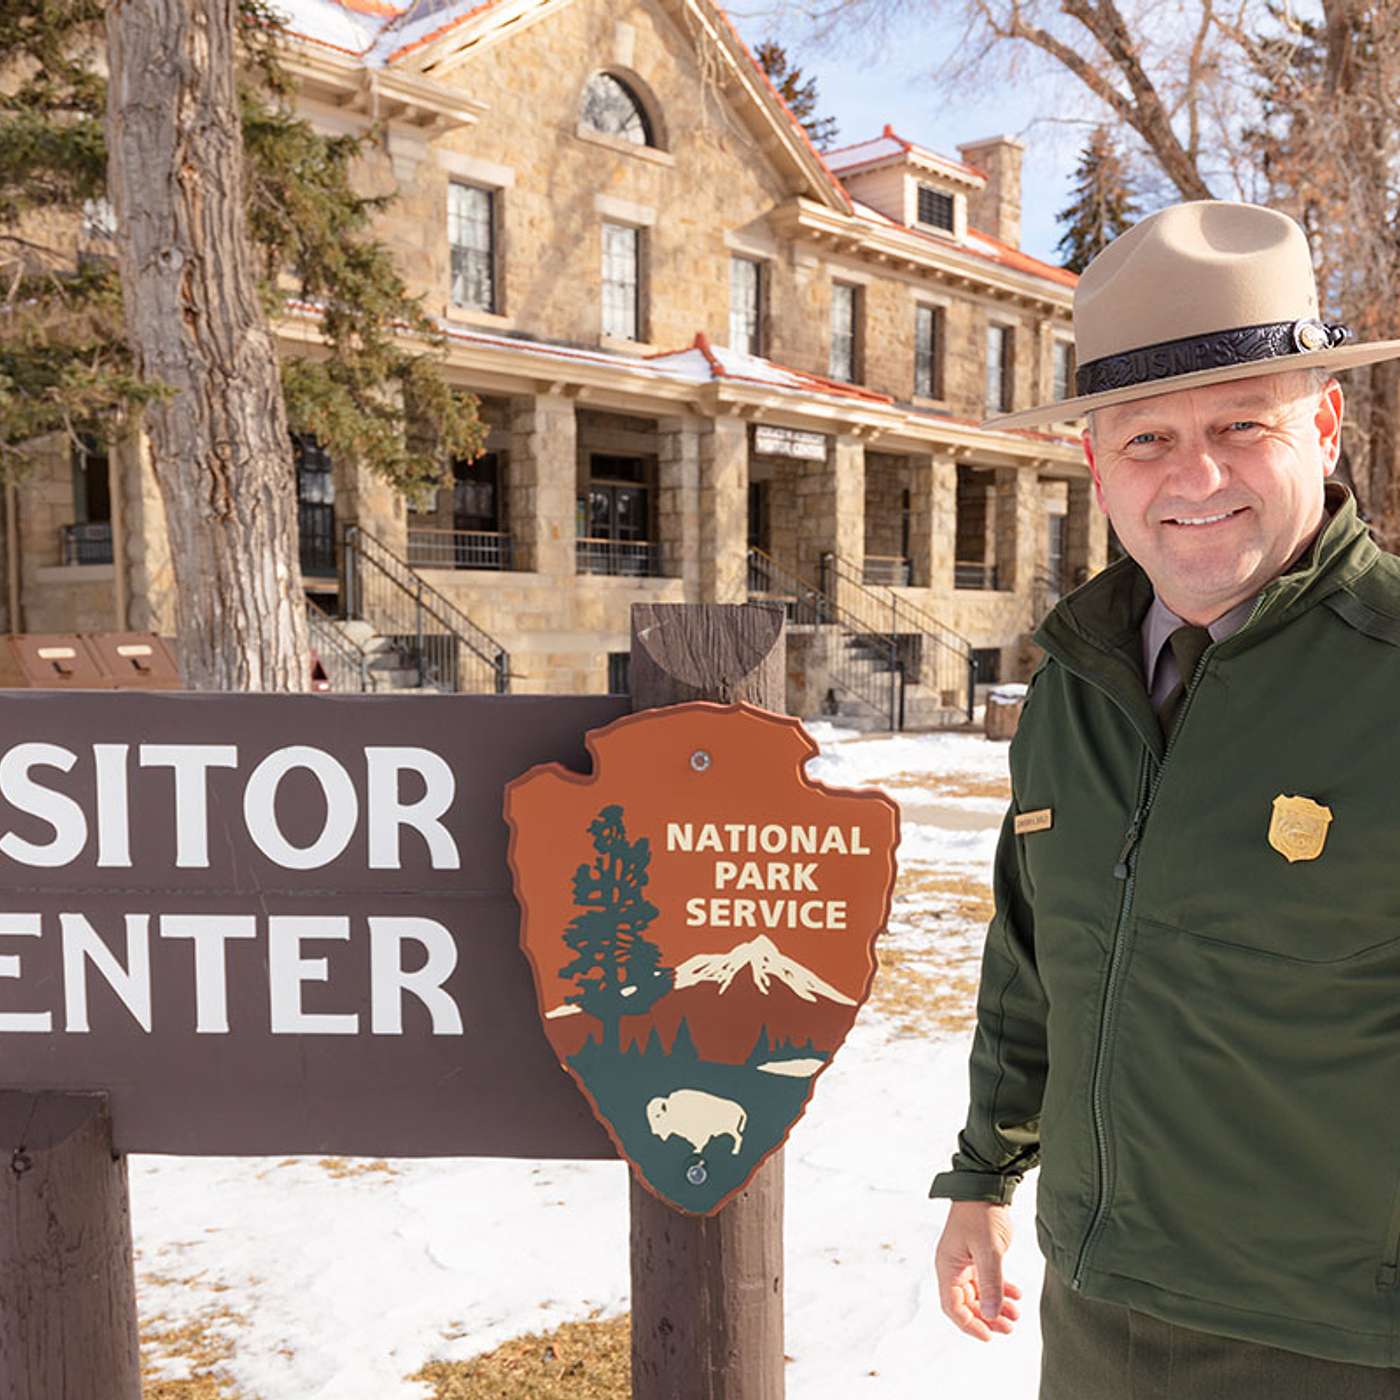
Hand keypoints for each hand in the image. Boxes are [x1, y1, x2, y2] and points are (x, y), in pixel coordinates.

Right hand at [934, 1200, 1021, 1340]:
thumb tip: (990, 1313)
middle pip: (967, 1304)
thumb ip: (990, 1283)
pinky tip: (1016, 1294)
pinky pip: (988, 1282)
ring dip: (996, 1306)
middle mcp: (954, 1267)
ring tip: (1015, 1314)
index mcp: (948, 1266)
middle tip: (1008, 1327)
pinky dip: (1001, 1290)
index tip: (988, 1335)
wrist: (986, 1187)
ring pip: (979, 1295)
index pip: (953, 1306)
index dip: (969, 1324)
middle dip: (987, 1318)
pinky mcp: (978, 1256)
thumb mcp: (988, 1250)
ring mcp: (966, 1262)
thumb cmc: (979, 1214)